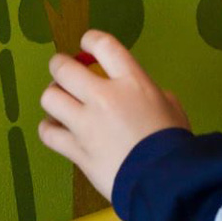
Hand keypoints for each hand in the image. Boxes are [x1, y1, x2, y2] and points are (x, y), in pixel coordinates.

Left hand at [37, 30, 189, 200]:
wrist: (165, 180)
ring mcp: (86, 124)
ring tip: (60, 102)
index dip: (90, 40)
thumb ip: (150, 93)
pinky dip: (49, 128)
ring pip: (49, 97)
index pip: (102, 44)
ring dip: (53, 96)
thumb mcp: (171, 106)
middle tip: (63, 71)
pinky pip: (48, 133)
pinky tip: (57, 129)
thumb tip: (139, 97)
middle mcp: (103, 97)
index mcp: (131, 81)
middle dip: (60, 66)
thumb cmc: (174, 143)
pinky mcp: (76, 150)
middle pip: (64, 68)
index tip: (86, 44)